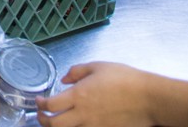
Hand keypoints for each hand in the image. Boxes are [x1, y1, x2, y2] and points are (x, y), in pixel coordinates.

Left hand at [38, 63, 169, 126]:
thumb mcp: (98, 67)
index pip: (50, 105)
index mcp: (79, 95)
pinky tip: (77, 123)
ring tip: (56, 121)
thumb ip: (77, 71)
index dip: (40, 104)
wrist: (149, 98)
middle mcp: (83, 114)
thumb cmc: (126, 80)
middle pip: (54, 125)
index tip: (39, 101)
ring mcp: (94, 126)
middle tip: (41, 114)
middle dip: (43, 120)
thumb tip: (65, 79)